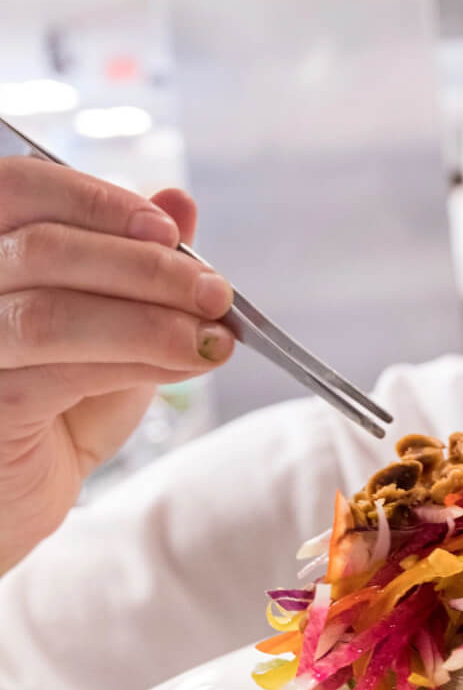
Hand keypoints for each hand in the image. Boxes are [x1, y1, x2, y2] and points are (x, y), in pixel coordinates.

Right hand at [0, 157, 234, 573]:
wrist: (6, 502)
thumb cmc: (46, 409)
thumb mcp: (98, 324)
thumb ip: (129, 263)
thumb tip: (179, 202)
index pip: (17, 187)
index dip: (97, 200)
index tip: (170, 230)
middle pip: (41, 246)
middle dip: (147, 266)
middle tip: (215, 292)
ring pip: (52, 311)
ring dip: (152, 319)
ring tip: (213, 335)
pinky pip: (62, 372)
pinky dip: (140, 360)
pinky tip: (188, 362)